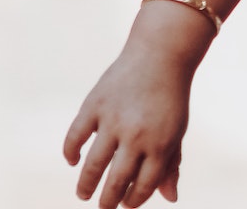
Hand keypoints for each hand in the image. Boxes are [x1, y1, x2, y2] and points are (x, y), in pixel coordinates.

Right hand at [63, 40, 194, 207]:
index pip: (143, 186)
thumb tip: (169, 198)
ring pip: (93, 166)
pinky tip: (72, 161)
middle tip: (103, 207)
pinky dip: (70, 152)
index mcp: (161, 144)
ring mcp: (113, 120)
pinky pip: (75, 136)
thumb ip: (171, 165)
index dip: (133, 200)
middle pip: (116, 182)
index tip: (126, 203)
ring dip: (85, 185)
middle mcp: (136, 135)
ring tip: (83, 194)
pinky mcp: (95, 104)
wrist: (161, 53)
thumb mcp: (177, 131)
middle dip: (108, 201)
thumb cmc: (170, 98)